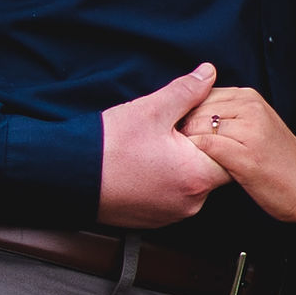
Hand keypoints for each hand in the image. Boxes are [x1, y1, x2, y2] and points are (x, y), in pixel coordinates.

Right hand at [95, 62, 229, 227]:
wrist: (65, 176)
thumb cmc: (108, 145)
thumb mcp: (151, 109)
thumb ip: (187, 91)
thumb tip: (209, 74)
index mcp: (197, 176)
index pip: (229, 153)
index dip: (214, 133)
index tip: (193, 122)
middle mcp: (190, 203)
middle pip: (210, 170)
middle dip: (196, 149)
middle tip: (169, 132)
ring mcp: (170, 215)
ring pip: (189, 184)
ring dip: (179, 166)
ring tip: (152, 149)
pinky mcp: (152, 221)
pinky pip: (170, 197)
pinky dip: (163, 181)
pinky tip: (142, 165)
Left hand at [182, 85, 295, 223]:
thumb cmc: (275, 159)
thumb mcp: (252, 124)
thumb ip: (224, 113)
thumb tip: (184, 112)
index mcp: (248, 97)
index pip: (198, 95)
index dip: (183, 115)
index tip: (177, 135)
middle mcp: (250, 107)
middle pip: (194, 109)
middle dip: (180, 130)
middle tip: (176, 150)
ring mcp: (249, 130)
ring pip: (197, 126)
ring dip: (184, 144)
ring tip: (184, 160)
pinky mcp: (247, 155)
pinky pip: (206, 146)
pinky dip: (194, 156)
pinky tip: (195, 167)